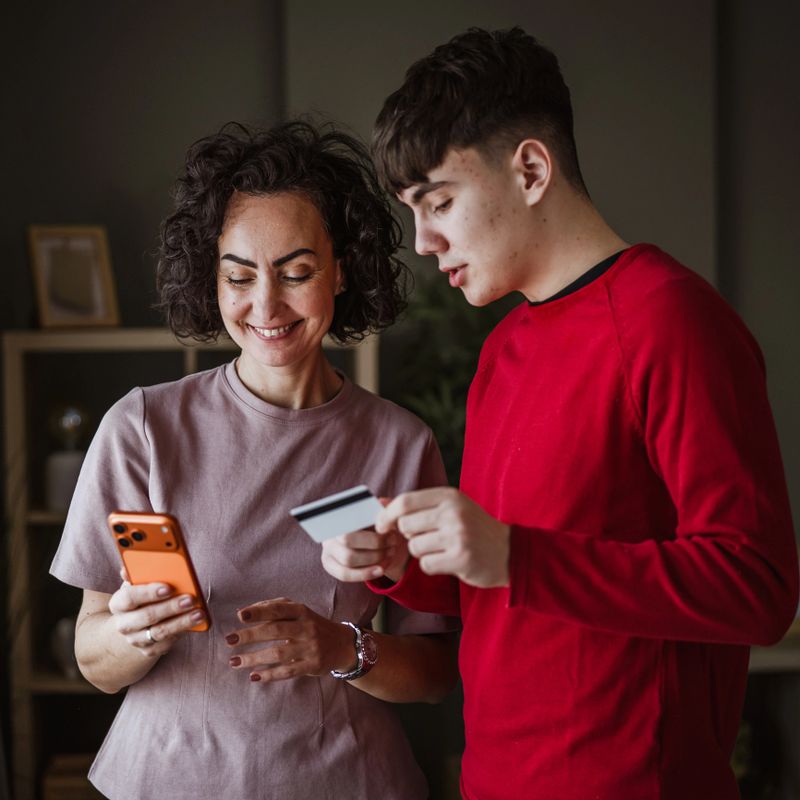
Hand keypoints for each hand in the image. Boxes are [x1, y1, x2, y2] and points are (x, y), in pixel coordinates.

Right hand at [107, 580, 207, 658]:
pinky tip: (194, 624)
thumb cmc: (141, 597)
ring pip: (159, 632)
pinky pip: (165, 644)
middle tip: (191, 599)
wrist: (133, 623)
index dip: (149, 592)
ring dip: (181, 622)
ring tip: (199, 613)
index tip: (169, 588)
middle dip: (170, 607)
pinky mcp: (148, 650)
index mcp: (118, 603)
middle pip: (147, 616)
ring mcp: (135, 639)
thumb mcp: (137, 583)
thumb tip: (131, 566)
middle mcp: (123, 624)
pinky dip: (180, 633)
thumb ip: (138, 572)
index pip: (130, 597)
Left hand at [225, 598, 357, 682]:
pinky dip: (270, 674)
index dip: (260, 611)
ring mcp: (310, 647)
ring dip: (254, 658)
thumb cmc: (312, 625)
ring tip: (235, 661)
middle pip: (275, 630)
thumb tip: (244, 611)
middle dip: (250, 635)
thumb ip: (274, 607)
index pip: (279, 609)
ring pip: (278, 653)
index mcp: (301, 611)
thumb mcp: (298, 611)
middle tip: (230, 640)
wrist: (342, 644)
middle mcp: (306, 627)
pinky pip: (288, 671)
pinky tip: (254, 676)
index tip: (240, 615)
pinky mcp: (312, 665)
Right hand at [320, 497, 408, 582]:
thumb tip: (382, 502)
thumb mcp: (386, 515)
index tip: (387, 528)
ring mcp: (327, 547)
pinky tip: (380, 569)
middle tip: (392, 541)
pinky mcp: (329, 565)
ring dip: (373, 557)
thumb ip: (385, 507)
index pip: (345, 515)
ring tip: (390, 552)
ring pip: (348, 558)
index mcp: (340, 512)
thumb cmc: (382, 526)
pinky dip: (365, 573)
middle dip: (374, 542)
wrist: (383, 546)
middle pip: (347, 538)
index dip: (365, 523)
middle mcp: (329, 528)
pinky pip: (345, 574)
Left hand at [377, 487, 510, 587]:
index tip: (381, 525)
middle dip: (408, 536)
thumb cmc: (474, 528)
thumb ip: (417, 505)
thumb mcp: (450, 508)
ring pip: (414, 547)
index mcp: (449, 496)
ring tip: (441, 549)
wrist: (510, 551)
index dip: (387, 515)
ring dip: (422, 552)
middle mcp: (453, 513)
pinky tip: (447, 561)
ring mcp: (457, 536)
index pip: (405, 501)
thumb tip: (380, 504)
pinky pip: (426, 564)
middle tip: (426, 538)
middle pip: (405, 525)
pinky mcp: (460, 558)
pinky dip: (431, 565)